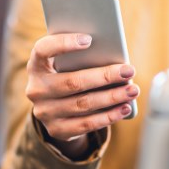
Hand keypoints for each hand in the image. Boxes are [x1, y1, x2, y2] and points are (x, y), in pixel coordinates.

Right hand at [26, 33, 138, 157]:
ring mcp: (44, 112)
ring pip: (83, 104)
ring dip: (112, 97)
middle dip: (105, 76)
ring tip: (132, 90)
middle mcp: (36, 89)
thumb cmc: (68, 75)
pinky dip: (108, 116)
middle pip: (73, 82)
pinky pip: (86, 124)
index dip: (63, 44)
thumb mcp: (66, 65)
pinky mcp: (57, 129)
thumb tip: (113, 57)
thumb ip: (81, 57)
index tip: (89, 39)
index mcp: (36, 66)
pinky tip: (124, 108)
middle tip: (129, 71)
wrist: (55, 110)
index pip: (43, 50)